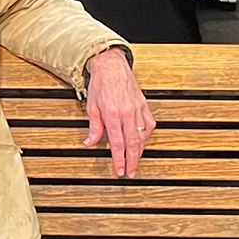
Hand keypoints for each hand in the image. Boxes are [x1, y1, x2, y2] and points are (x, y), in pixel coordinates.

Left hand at [83, 46, 155, 177]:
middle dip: (132, 160)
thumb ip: (93, 127)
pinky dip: (146, 135)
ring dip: (139, 150)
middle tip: (131, 172)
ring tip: (135, 161)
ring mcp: (137, 109)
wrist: (112, 66)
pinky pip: (149, 124)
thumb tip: (90, 142)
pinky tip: (142, 142)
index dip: (119, 159)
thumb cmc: (101, 84)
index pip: (117, 143)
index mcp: (112, 114)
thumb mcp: (91, 106)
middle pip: (132, 143)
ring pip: (142, 135)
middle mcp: (127, 113)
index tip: (120, 170)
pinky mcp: (144, 105)